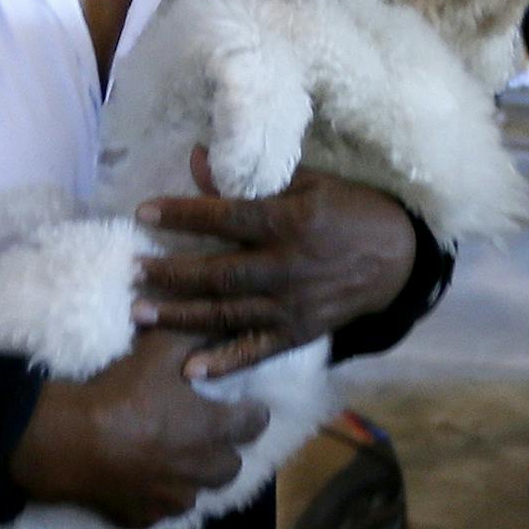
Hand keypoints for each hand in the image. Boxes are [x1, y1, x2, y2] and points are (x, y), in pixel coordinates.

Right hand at [8, 330, 267, 528]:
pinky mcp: (144, 519)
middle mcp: (201, 470)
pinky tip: (137, 479)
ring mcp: (173, 500)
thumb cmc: (120, 393)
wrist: (68, 442)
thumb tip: (220, 325)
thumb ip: (193, 336)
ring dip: (190, 477)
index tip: (241, 405)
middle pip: (232, 465)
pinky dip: (156, 496)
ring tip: (168, 458)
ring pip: (197, 492)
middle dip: (223, 450)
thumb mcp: (158, 350)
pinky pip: (160, 511)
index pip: (255, 423)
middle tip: (201, 432)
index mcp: (212, 428)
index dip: (251, 412)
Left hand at [134, 150, 415, 379]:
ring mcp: (292, 305)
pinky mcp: (299, 333)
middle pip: (219, 272)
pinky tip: (190, 370)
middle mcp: (286, 267)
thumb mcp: (306, 181)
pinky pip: (257, 350)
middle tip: (130, 271)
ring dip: (181, 315)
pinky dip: (224, 362)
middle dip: (170, 273)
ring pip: (228, 313)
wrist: (398, 257)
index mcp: (289, 222)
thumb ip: (251, 176)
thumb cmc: (347, 209)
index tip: (143, 213)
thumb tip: (196, 158)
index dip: (182, 214)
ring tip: (139, 313)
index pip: (225, 217)